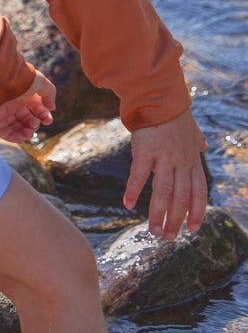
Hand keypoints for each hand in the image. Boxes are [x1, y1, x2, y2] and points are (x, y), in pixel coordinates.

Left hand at [0, 71, 55, 142]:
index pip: (37, 109)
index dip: (44, 116)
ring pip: (15, 127)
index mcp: (25, 95)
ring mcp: (3, 111)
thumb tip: (51, 108)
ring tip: (28, 134)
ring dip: (23, 134)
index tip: (47, 120)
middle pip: (26, 120)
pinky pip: (1, 131)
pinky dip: (11, 137)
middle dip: (33, 126)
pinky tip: (20, 139)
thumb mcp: (41, 82)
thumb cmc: (21, 79)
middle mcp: (14, 103)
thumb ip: (49, 94)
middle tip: (34, 125)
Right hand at [125, 109, 207, 239]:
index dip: (197, 212)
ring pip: (163, 193)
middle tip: (169, 238)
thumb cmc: (173, 110)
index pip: (198, 192)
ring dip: (158, 214)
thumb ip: (197, 139)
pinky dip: (134, 191)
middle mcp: (180, 162)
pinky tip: (128, 204)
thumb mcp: (191, 126)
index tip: (192, 230)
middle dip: (176, 221)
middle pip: (181, 198)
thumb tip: (204, 147)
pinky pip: (139, 176)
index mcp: (192, 160)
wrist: (157, 94)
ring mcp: (164, 157)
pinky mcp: (145, 151)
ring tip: (153, 231)